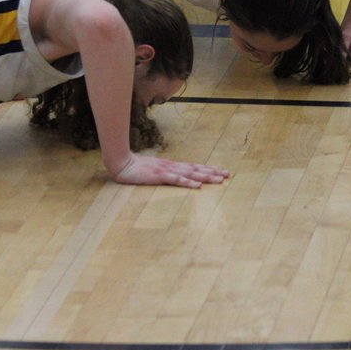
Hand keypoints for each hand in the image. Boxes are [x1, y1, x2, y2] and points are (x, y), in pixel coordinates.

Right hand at [112, 153, 229, 187]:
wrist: (122, 163)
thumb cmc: (138, 168)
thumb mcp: (155, 170)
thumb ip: (166, 172)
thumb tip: (177, 175)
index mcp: (173, 166)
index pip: (195, 167)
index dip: (209, 169)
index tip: (221, 170)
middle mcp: (174, 167)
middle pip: (197, 170)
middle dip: (213, 172)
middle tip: (228, 174)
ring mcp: (167, 171)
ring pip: (191, 174)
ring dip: (205, 177)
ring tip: (219, 179)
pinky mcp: (159, 176)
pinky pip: (176, 180)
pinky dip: (187, 183)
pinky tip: (196, 186)